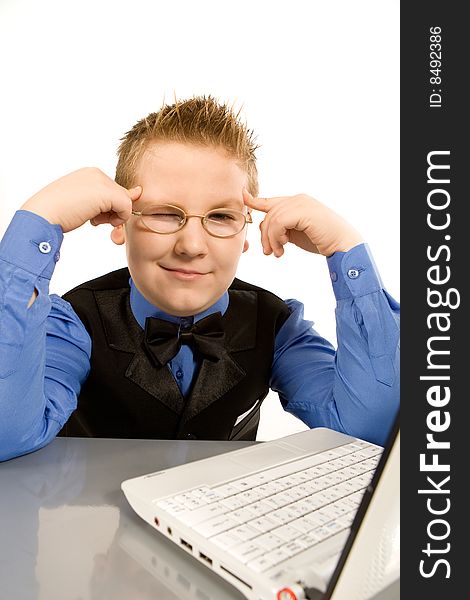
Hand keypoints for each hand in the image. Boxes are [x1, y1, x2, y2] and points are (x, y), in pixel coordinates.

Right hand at [21, 167, 141, 232]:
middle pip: (121, 197)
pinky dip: (118, 220)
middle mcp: (97, 173)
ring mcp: (102, 181)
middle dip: (111, 213)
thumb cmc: (59, 212)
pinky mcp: (106, 193)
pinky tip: (96, 221)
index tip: (94, 216)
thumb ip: (110, 199)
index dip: (108, 208)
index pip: (114, 192)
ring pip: (125, 202)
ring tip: (92, 219)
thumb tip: (138, 192)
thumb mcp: (87, 203)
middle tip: (93, 220)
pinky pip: (127, 208)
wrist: (42, 214)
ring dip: (113, 217)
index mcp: (90, 173)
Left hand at [243, 190, 362, 256]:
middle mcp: (298, 199)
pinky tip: (284, 247)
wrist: (343, 244)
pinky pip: (278, 222)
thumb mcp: (296, 233)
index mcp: (297, 202)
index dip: (254, 200)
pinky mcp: (303, 211)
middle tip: (270, 252)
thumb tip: (266, 231)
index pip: (270, 201)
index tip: (242, 197)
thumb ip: (282, 228)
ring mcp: (301, 203)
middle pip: (268, 214)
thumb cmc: (322, 240)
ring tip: (279, 252)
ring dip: (271, 240)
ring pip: (271, 220)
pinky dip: (277, 237)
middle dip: (265, 236)